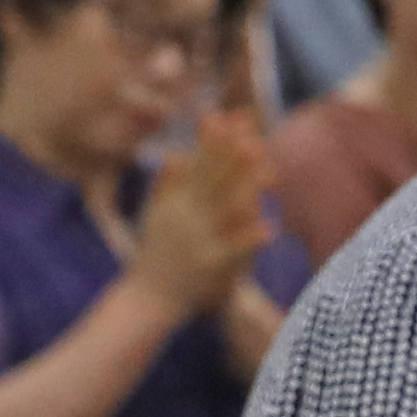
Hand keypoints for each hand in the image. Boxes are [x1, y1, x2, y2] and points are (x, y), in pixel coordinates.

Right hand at [124, 107, 272, 315]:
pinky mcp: (208, 264)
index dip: (217, 140)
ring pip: (225, 208)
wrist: (146, 297)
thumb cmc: (154, 255)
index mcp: (174, 200)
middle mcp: (185, 214)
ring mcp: (197, 238)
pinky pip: (232, 248)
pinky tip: (270, 227)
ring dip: (246, 189)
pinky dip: (249, 238)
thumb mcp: (156, 215)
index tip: (234, 119)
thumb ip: (166, 185)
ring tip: (269, 171)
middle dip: (234, 156)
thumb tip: (174, 154)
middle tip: (255, 134)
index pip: (198, 163)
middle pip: (214, 179)